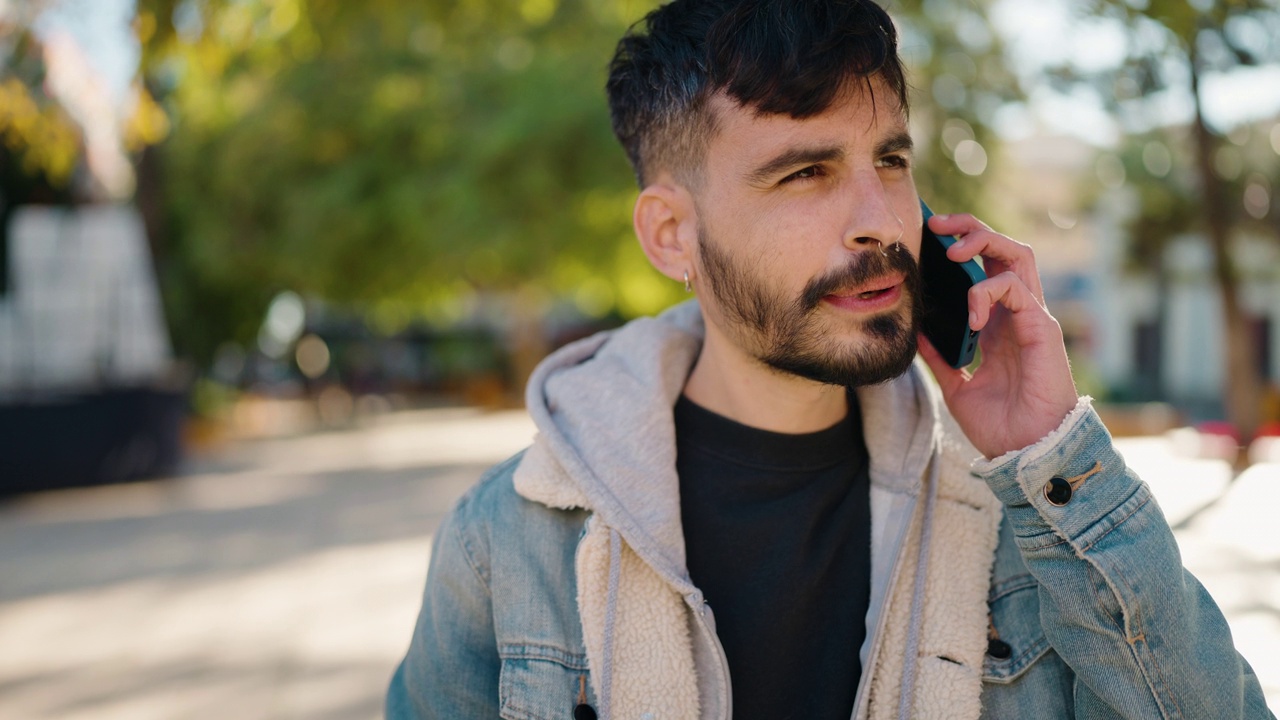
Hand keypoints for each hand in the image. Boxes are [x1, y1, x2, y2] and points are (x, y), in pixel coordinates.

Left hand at [916, 213, 1078, 458]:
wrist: (1027, 455)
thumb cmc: (999, 426)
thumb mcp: (956, 386)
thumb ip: (939, 356)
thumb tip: (913, 332)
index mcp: (997, 324)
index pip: (983, 268)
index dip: (960, 247)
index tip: (928, 238)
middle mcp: (1017, 315)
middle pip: (1004, 250)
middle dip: (972, 229)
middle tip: (938, 224)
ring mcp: (1033, 318)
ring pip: (1018, 256)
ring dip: (984, 242)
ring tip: (952, 253)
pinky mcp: (1043, 329)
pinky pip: (1017, 289)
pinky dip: (989, 292)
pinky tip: (972, 317)